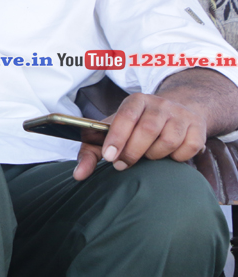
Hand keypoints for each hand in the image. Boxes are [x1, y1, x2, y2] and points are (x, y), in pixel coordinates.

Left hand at [73, 92, 207, 180]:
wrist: (176, 112)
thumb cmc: (137, 127)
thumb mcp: (112, 132)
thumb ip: (91, 152)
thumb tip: (78, 175)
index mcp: (135, 101)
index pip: (126, 117)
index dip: (117, 137)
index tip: (110, 157)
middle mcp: (159, 104)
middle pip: (148, 130)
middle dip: (133, 152)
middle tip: (123, 164)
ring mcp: (180, 114)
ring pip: (168, 140)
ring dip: (154, 155)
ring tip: (147, 156)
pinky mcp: (198, 127)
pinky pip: (188, 148)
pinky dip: (177, 157)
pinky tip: (168, 154)